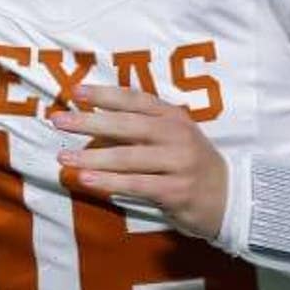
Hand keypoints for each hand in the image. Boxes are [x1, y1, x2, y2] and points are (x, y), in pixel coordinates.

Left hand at [50, 84, 228, 240]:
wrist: (230, 198)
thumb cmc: (190, 164)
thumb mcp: (173, 137)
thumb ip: (140, 127)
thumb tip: (93, 123)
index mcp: (174, 116)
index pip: (135, 99)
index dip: (105, 94)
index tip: (76, 91)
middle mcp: (177, 135)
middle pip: (127, 125)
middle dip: (90, 122)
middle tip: (59, 121)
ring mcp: (179, 162)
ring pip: (128, 157)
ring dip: (93, 157)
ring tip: (64, 157)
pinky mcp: (176, 190)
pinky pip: (136, 184)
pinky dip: (109, 182)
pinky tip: (87, 180)